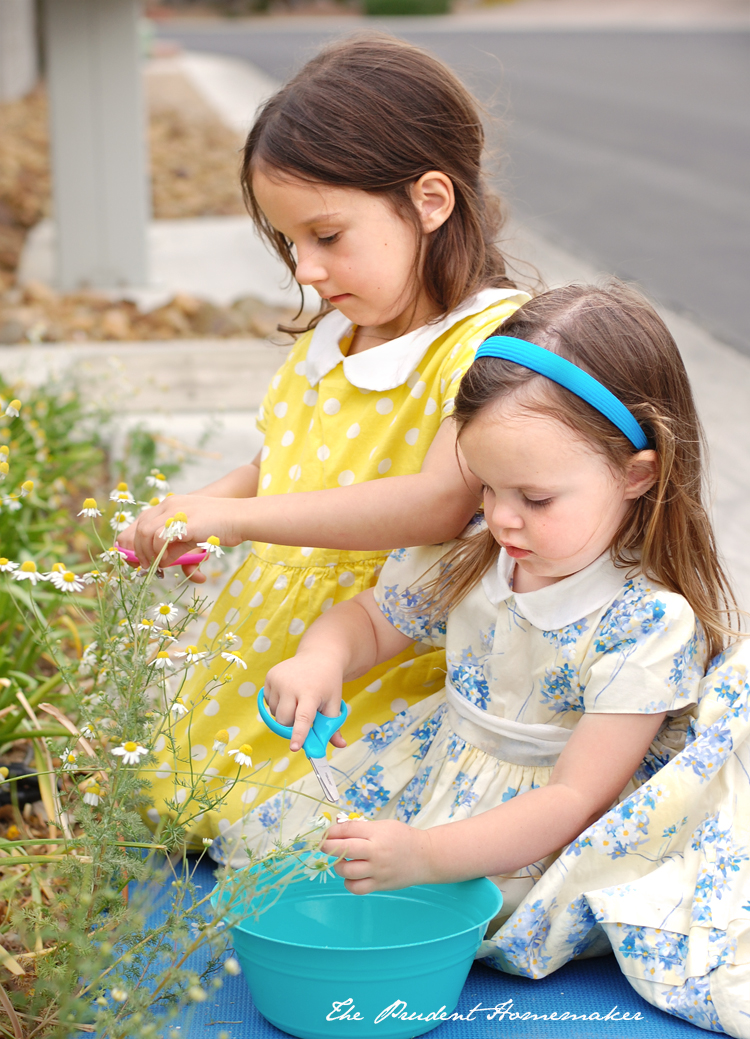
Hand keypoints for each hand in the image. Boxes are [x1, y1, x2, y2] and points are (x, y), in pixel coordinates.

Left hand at [117, 495, 246, 576]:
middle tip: (145, 566)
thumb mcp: (193, 535)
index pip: (142, 520)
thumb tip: (164, 564)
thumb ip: (177, 548)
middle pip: (140, 527)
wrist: (242, 516)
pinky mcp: (184, 523)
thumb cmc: (221, 526)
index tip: (136, 557)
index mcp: (171, 504)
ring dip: (148, 553)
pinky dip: (160, 553)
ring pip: (146, 533)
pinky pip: (161, 538)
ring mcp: (177, 512)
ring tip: (156, 566)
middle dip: (138, 550)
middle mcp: (170, 505)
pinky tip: (168, 562)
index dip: (134, 540)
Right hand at [264, 653, 346, 751]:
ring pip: (275, 714)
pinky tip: (289, 694)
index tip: (294, 748)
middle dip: (292, 725)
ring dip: (285, 715)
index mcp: (311, 692)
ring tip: (297, 701)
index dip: (299, 734)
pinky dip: (278, 705)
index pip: (303, 717)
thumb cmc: (328, 683)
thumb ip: (334, 725)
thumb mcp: (334, 703)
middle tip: (304, 715)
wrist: (319, 656)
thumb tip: (341, 745)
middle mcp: (291, 685)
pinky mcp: (270, 676)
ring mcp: (278, 679)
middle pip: (285, 720)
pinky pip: (269, 703)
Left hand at [321, 819, 434, 892]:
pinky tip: (351, 876)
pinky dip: (349, 883)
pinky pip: (356, 888)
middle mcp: (376, 852)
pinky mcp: (379, 885)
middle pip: (344, 849)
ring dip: (338, 865)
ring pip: (347, 871)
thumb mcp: (384, 826)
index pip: (348, 830)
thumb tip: (337, 833)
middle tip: (324, 846)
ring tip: (342, 861)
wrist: (425, 857)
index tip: (325, 834)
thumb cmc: (403, 838)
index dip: (332, 832)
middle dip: (328, 847)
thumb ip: (362, 829)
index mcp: (376, 834)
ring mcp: (377, 871)